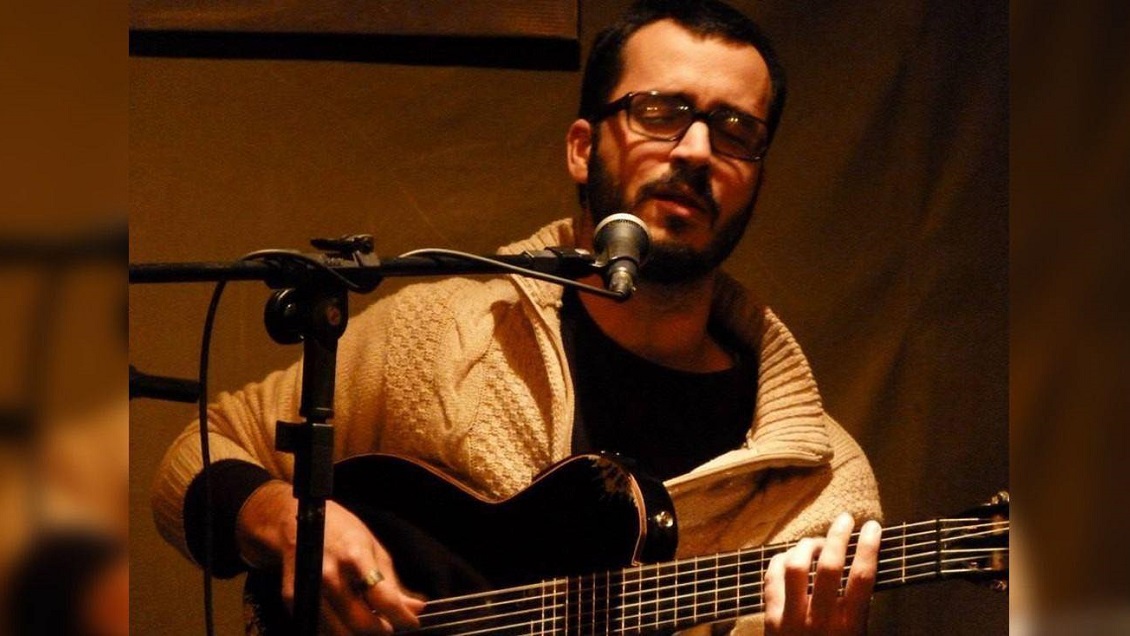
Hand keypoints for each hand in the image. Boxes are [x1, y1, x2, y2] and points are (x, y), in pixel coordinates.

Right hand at [237, 481, 425, 634]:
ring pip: (341, 632)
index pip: (383, 598)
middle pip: (362, 623)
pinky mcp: (293, 600)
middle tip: (390, 625)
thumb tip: (416, 608)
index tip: (412, 623)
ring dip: (360, 632)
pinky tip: (348, 617)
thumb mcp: (372, 548)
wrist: (294, 522)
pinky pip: (321, 628)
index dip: (401, 617)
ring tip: (371, 620)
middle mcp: (330, 575)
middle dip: (382, 629)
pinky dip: (339, 628)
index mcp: (355, 556)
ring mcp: (310, 589)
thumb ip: (392, 582)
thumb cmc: (340, 531)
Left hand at [763, 513, 881, 634]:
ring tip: (816, 541)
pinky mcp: (770, 620)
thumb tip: (863, 572)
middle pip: (829, 566)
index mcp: (849, 626)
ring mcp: (792, 618)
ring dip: (807, 546)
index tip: (873, 527)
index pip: (862, 578)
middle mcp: (821, 619)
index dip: (868, 548)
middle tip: (845, 519)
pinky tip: (789, 556)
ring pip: (796, 567)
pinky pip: (772, 579)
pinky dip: (781, 561)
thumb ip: (860, 611)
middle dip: (838, 537)